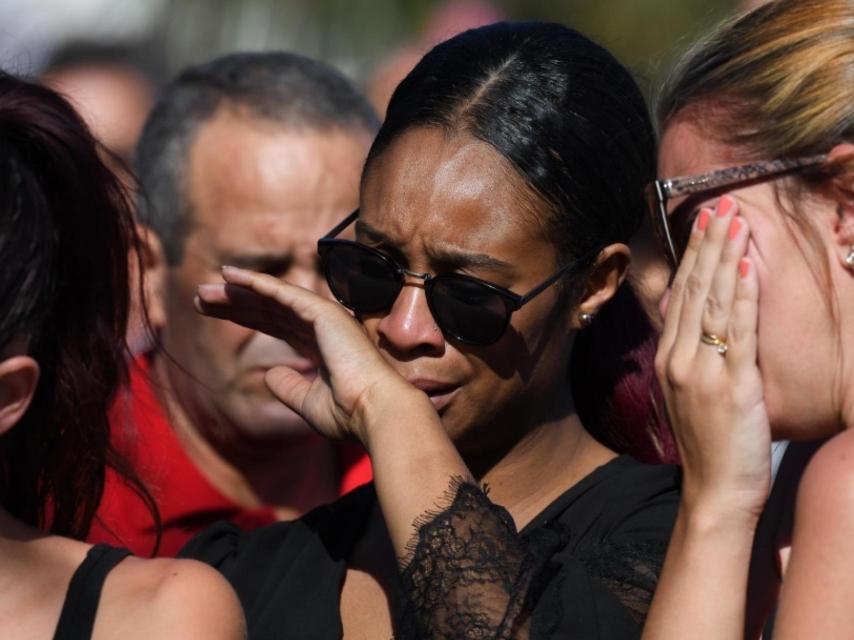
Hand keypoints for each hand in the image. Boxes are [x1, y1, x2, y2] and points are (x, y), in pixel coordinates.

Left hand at [195, 266, 428, 444]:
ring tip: (204, 289)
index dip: (246, 316)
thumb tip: (270, 374)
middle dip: (235, 303)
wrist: (376, 413)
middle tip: (201, 297)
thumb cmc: (350, 414)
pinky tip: (231, 276)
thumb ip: (288, 387)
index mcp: (321, 348)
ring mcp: (325, 318)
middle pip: (269, 309)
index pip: (276, 325)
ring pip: (272, 298)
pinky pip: (283, 293)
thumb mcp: (308, 403)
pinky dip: (257, 283)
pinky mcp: (324, 313)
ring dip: (238, 291)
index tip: (213, 313)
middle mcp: (323, 328)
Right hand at [656, 195, 770, 519]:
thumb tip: (689, 317)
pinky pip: (737, 331)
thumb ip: (688, 354)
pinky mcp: (731, 384)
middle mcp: (679, 358)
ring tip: (736, 219)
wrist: (713, 491)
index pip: (681, 295)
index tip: (703, 221)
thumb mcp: (688, 394)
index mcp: (669, 358)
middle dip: (708, 242)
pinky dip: (743, 295)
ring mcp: (703, 370)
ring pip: (713, 302)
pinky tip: (748, 266)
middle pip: (694, 289)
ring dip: (726, 256)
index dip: (692, 255)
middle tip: (721, 203)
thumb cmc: (708, 444)